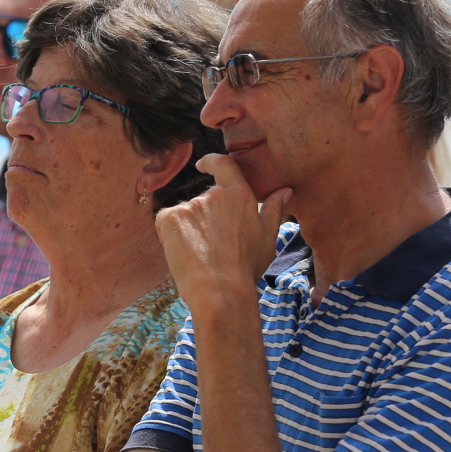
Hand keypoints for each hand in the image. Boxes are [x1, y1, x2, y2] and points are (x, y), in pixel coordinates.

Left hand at [155, 154, 292, 314]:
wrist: (220, 289)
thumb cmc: (246, 267)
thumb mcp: (268, 238)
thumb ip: (274, 210)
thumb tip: (285, 190)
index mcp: (239, 195)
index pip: (223, 165)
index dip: (211, 162)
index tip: (203, 164)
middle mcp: (213, 194)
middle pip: (203, 201)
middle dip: (203, 220)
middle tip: (211, 248)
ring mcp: (190, 205)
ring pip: (185, 215)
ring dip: (188, 231)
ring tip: (200, 255)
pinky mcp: (169, 217)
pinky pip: (165, 223)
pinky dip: (169, 236)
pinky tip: (183, 253)